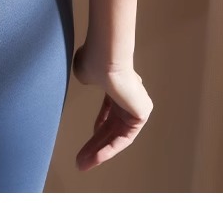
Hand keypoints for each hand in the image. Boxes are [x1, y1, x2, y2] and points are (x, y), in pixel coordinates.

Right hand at [72, 41, 152, 170]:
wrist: (106, 57)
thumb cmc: (94, 60)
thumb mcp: (86, 73)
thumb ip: (89, 79)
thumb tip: (87, 79)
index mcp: (118, 84)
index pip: (111, 111)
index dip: (100, 126)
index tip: (89, 138)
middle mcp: (130, 95)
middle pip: (112, 127)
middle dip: (95, 145)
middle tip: (81, 160)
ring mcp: (137, 105)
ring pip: (117, 135)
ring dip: (99, 151)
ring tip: (83, 164)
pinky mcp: (141, 114)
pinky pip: (124, 137)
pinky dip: (109, 148)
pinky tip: (95, 157)